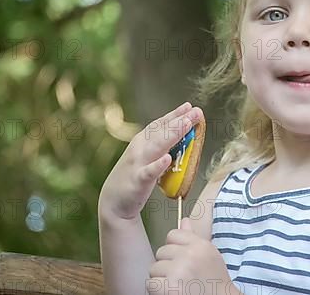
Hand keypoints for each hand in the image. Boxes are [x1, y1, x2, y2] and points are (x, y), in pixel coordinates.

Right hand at [98, 102, 203, 220]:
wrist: (113, 202)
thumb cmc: (134, 176)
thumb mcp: (146, 157)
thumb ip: (161, 145)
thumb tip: (182, 133)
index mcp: (142, 141)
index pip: (160, 124)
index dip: (175, 114)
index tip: (189, 106)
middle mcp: (139, 148)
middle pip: (161, 131)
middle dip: (179, 120)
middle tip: (196, 111)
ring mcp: (138, 163)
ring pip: (157, 147)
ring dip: (172, 134)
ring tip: (186, 124)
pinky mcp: (137, 181)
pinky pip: (149, 172)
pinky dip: (157, 165)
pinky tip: (167, 159)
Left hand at [146, 217, 238, 294]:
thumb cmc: (214, 281)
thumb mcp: (208, 255)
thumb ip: (193, 238)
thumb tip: (184, 220)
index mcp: (200, 245)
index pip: (173, 234)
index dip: (174, 249)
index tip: (182, 261)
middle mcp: (190, 254)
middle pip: (161, 252)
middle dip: (167, 265)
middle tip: (182, 277)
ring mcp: (179, 270)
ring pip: (154, 268)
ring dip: (161, 279)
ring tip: (177, 285)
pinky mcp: (169, 287)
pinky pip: (151, 283)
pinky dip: (157, 290)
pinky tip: (171, 292)